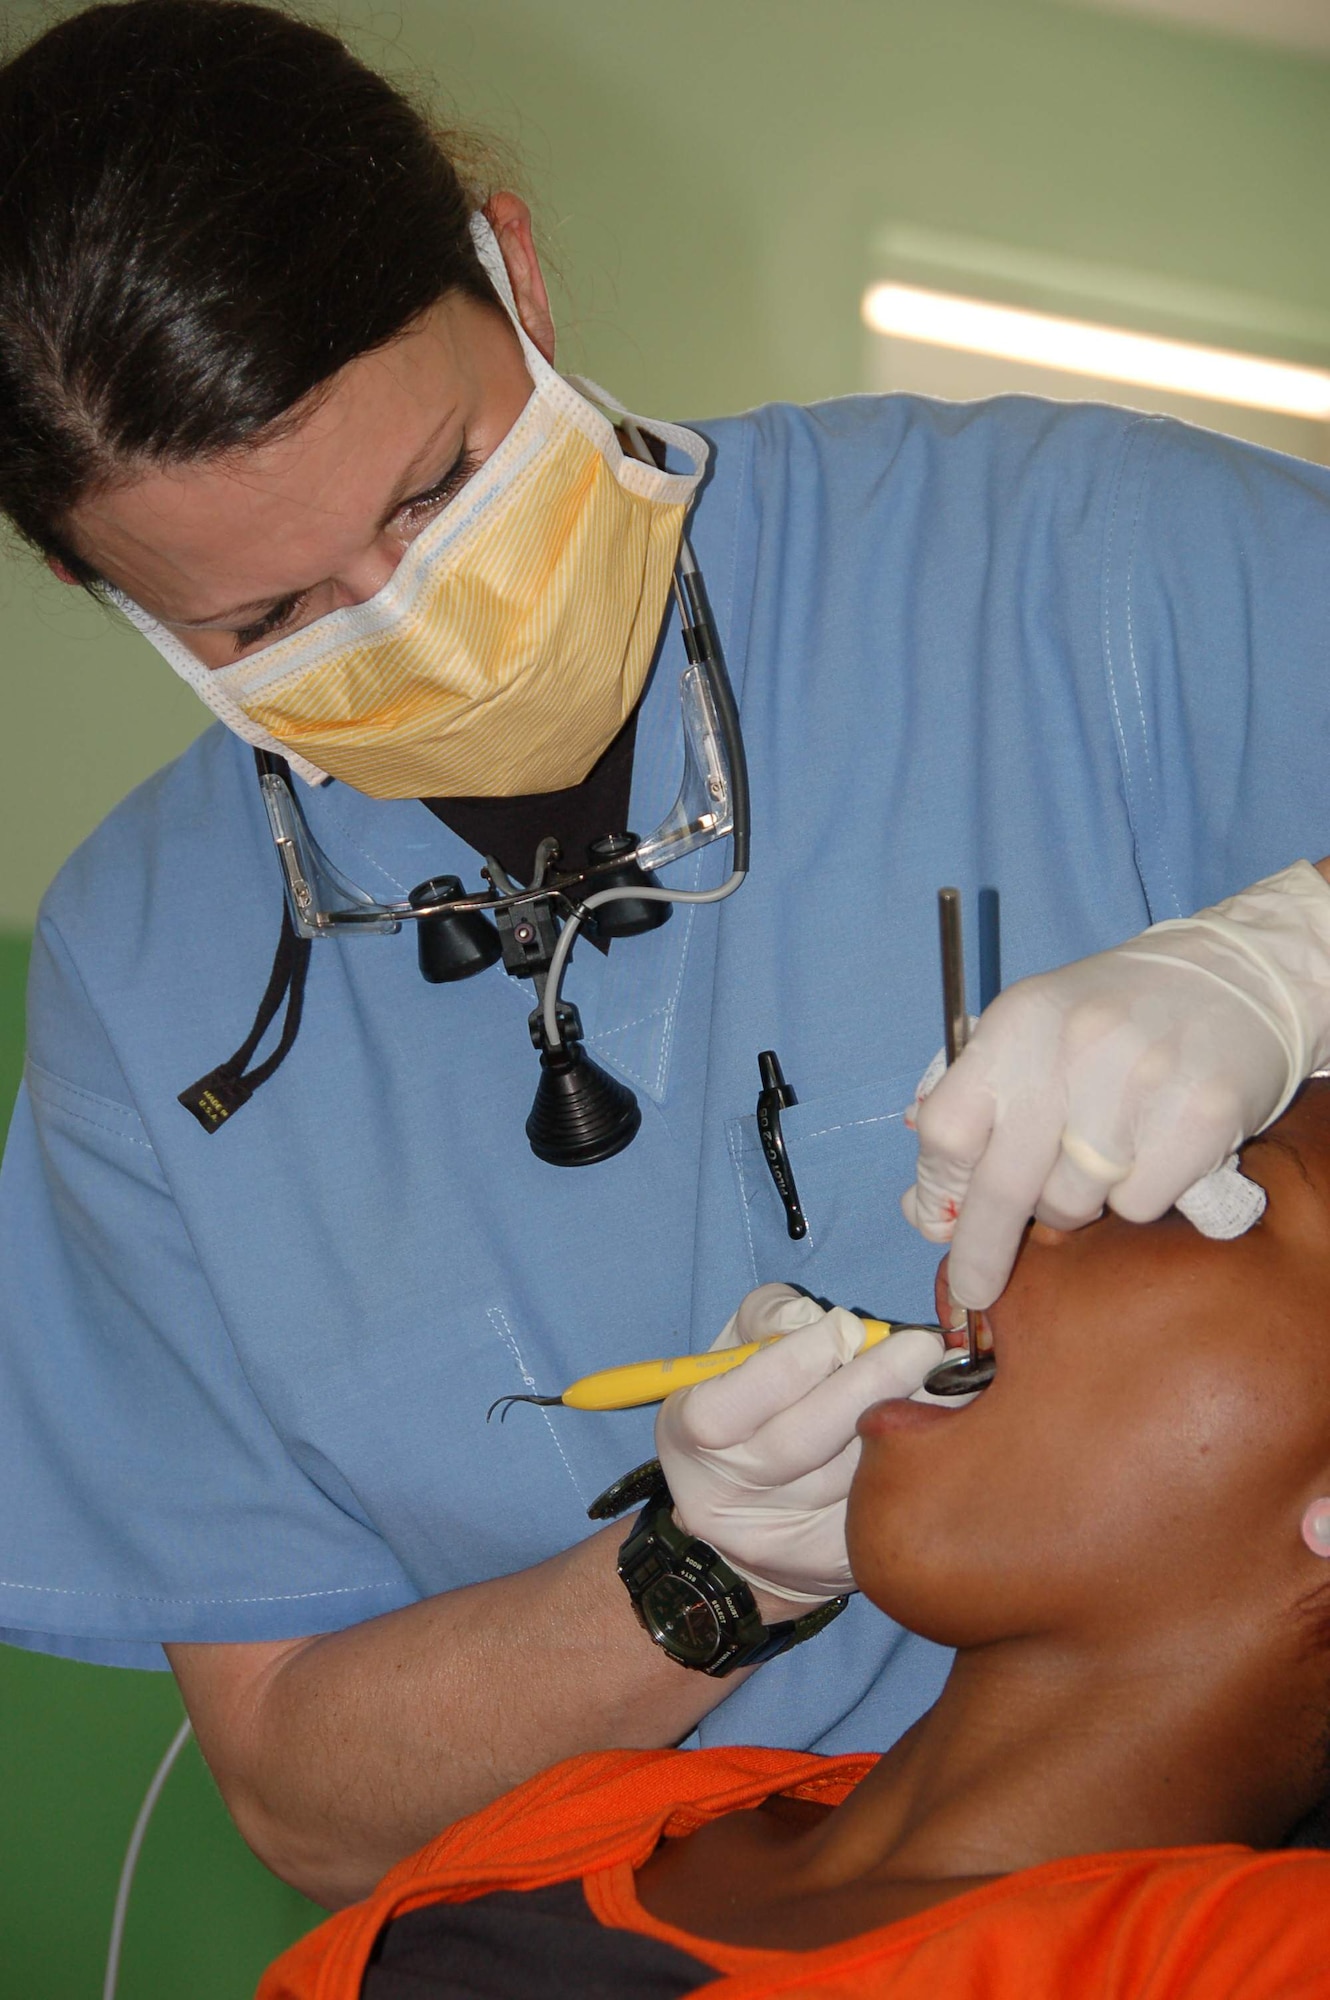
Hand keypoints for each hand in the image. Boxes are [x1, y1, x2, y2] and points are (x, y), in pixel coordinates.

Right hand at [655, 1283, 943, 1603]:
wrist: (746, 1522)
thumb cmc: (747, 1410)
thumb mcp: (733, 1353)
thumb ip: (769, 1319)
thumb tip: (823, 1319)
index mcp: (689, 1437)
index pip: (731, 1403)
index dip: (793, 1361)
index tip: (845, 1327)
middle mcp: (724, 1497)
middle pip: (800, 1441)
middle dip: (869, 1384)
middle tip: (921, 1346)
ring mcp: (777, 1539)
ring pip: (849, 1476)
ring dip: (906, 1424)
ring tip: (947, 1383)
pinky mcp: (829, 1564)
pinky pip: (881, 1510)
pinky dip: (919, 1467)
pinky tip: (943, 1434)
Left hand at [903, 861, 1329, 1309]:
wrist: (1234, 976)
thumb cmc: (1116, 1017)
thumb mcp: (1034, 1032)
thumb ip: (979, 1109)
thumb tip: (928, 1206)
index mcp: (1018, 1022)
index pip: (948, 1130)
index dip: (937, 1186)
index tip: (938, 1221)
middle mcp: (1073, 1046)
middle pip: (1002, 1184)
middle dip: (982, 1249)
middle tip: (976, 1287)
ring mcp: (1140, 1079)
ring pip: (1073, 1202)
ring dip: (1079, 1201)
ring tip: (1103, 1155)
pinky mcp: (1201, 1114)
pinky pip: (1138, 1205)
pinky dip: (1138, 1197)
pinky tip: (1152, 1152)